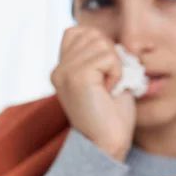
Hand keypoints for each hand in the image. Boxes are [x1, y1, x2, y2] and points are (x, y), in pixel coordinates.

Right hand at [51, 26, 135, 160]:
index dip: (99, 44)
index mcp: (62, 69)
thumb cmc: (111, 115)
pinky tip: (109, 91)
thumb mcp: (104, 78)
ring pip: (101, 42)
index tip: (105, 73)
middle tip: (109, 83)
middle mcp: (59, 69)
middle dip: (110, 55)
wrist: (107, 144)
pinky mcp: (77, 76)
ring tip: (109, 87)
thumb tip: (111, 39)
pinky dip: (116, 72)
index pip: (77, 31)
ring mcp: (65, 72)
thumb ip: (101, 57)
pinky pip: (107, 57)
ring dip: (115, 65)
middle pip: (92, 34)